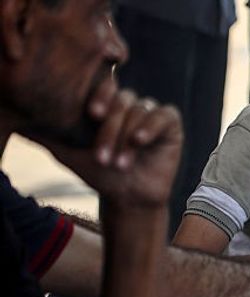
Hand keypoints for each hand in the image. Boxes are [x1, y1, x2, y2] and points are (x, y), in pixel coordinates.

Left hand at [33, 76, 181, 207]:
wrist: (127, 197)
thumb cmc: (98, 174)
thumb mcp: (68, 152)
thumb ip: (47, 135)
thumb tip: (17, 122)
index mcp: (107, 105)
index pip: (104, 85)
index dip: (100, 95)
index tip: (92, 114)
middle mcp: (129, 104)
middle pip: (122, 101)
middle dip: (111, 130)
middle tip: (102, 157)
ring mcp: (151, 112)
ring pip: (139, 112)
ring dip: (127, 139)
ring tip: (120, 165)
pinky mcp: (171, 123)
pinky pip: (163, 115)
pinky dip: (151, 127)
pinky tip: (140, 141)